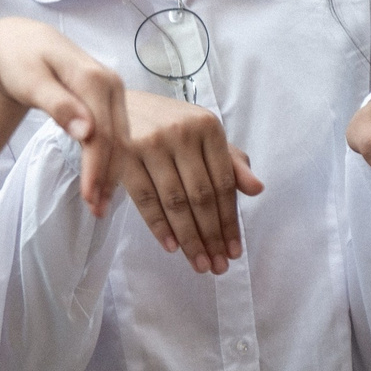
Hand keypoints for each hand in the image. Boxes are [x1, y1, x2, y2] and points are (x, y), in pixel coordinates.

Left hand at [0, 18, 130, 213]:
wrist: (22, 40)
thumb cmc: (21, 59)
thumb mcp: (31, 79)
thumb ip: (58, 105)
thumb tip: (86, 133)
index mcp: (94, 78)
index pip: (103, 132)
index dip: (97, 168)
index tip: (89, 198)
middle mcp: (112, 84)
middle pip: (116, 139)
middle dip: (107, 177)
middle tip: (96, 211)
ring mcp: (113, 92)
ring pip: (120, 140)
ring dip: (111, 173)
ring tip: (100, 206)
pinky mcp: (109, 100)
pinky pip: (115, 134)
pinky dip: (109, 160)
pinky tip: (102, 183)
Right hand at [118, 91, 261, 273]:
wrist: (113, 103)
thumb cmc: (166, 124)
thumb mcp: (201, 135)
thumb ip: (230, 161)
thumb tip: (257, 189)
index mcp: (207, 126)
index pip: (224, 183)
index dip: (230, 220)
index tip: (234, 251)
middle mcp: (181, 132)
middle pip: (201, 196)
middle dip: (212, 236)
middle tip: (218, 266)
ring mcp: (150, 143)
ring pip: (175, 202)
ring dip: (189, 238)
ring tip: (199, 264)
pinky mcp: (122, 154)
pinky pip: (145, 198)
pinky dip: (158, 226)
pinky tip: (171, 247)